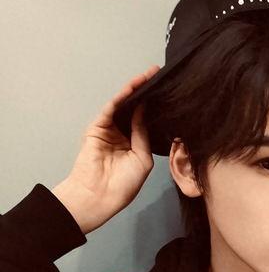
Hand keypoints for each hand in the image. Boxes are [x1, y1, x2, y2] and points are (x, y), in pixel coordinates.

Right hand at [52, 65, 160, 233]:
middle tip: (158, 74)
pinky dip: (122, 96)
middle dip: (145, 92)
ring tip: (149, 74)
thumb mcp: (142, 159)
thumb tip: (144, 111)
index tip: (169, 92)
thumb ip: (143, 134)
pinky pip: (111, 108)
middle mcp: (121, 135)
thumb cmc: (123, 185)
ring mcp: (109, 130)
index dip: (155, 107)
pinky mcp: (97, 127)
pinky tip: (134, 86)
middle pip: (134, 109)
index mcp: (133, 144)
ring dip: (134, 89)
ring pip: (123, 105)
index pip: (144, 120)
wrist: (99, 196)